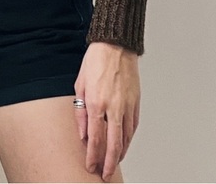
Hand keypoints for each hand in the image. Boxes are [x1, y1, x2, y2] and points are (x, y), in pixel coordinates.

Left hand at [73, 41, 140, 181]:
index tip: (90, 166)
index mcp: (96, 102)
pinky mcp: (135, 102)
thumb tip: (82, 132)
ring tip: (114, 163)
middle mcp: (113, 107)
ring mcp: (126, 105)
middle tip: (105, 174)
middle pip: (113, 144)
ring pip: (125, 138)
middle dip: (109, 163)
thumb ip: (80, 110)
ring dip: (120, 154)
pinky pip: (133, 126)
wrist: (116, 45)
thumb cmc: (95, 61)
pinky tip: (124, 145)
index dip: (93, 156)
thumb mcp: (80, 84)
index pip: (95, 138)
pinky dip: (129, 139)